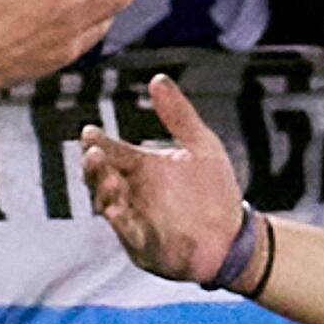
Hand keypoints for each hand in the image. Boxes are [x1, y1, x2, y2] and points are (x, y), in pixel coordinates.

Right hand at [77, 68, 246, 281]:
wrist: (233, 236)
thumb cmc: (214, 191)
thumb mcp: (200, 145)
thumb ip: (178, 114)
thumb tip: (158, 79)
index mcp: (141, 168)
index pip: (113, 151)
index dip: (99, 142)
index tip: (90, 132)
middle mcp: (132, 192)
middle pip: (101, 177)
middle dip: (94, 166)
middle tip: (93, 153)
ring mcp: (134, 219)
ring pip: (108, 204)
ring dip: (103, 191)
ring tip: (108, 178)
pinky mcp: (142, 244)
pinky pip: (126, 232)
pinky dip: (120, 222)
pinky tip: (115, 210)